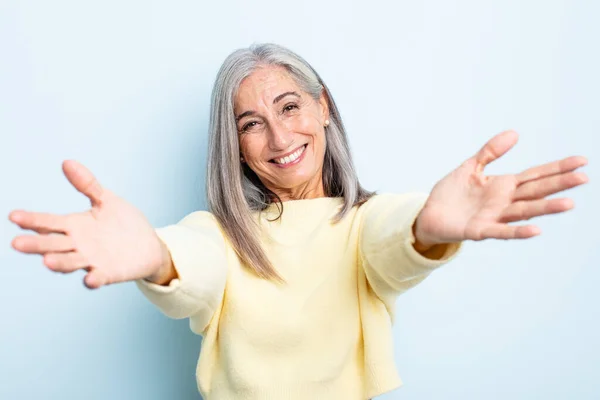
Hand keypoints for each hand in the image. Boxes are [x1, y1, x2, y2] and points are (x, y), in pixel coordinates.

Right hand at [9, 160, 169, 288]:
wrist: (149, 246)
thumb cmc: (124, 223)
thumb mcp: (106, 200)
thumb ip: (88, 184)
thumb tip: (67, 162)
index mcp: (74, 226)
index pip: (48, 223)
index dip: (31, 220)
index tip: (13, 215)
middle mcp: (78, 245)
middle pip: (52, 244)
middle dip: (36, 244)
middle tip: (16, 243)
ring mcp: (92, 261)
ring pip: (70, 263)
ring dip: (59, 263)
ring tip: (46, 261)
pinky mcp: (109, 273)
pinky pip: (99, 278)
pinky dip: (94, 280)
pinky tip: (90, 279)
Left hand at [414, 130, 588, 245]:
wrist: (428, 215)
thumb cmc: (450, 194)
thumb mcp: (470, 167)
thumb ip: (490, 152)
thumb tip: (514, 133)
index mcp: (503, 186)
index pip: (536, 175)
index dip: (557, 169)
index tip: (582, 161)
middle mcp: (504, 202)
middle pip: (536, 192)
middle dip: (559, 185)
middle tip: (584, 178)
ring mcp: (494, 217)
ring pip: (524, 211)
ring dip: (546, 208)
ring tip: (569, 203)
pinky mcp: (479, 230)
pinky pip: (501, 231)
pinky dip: (518, 231)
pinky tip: (536, 230)